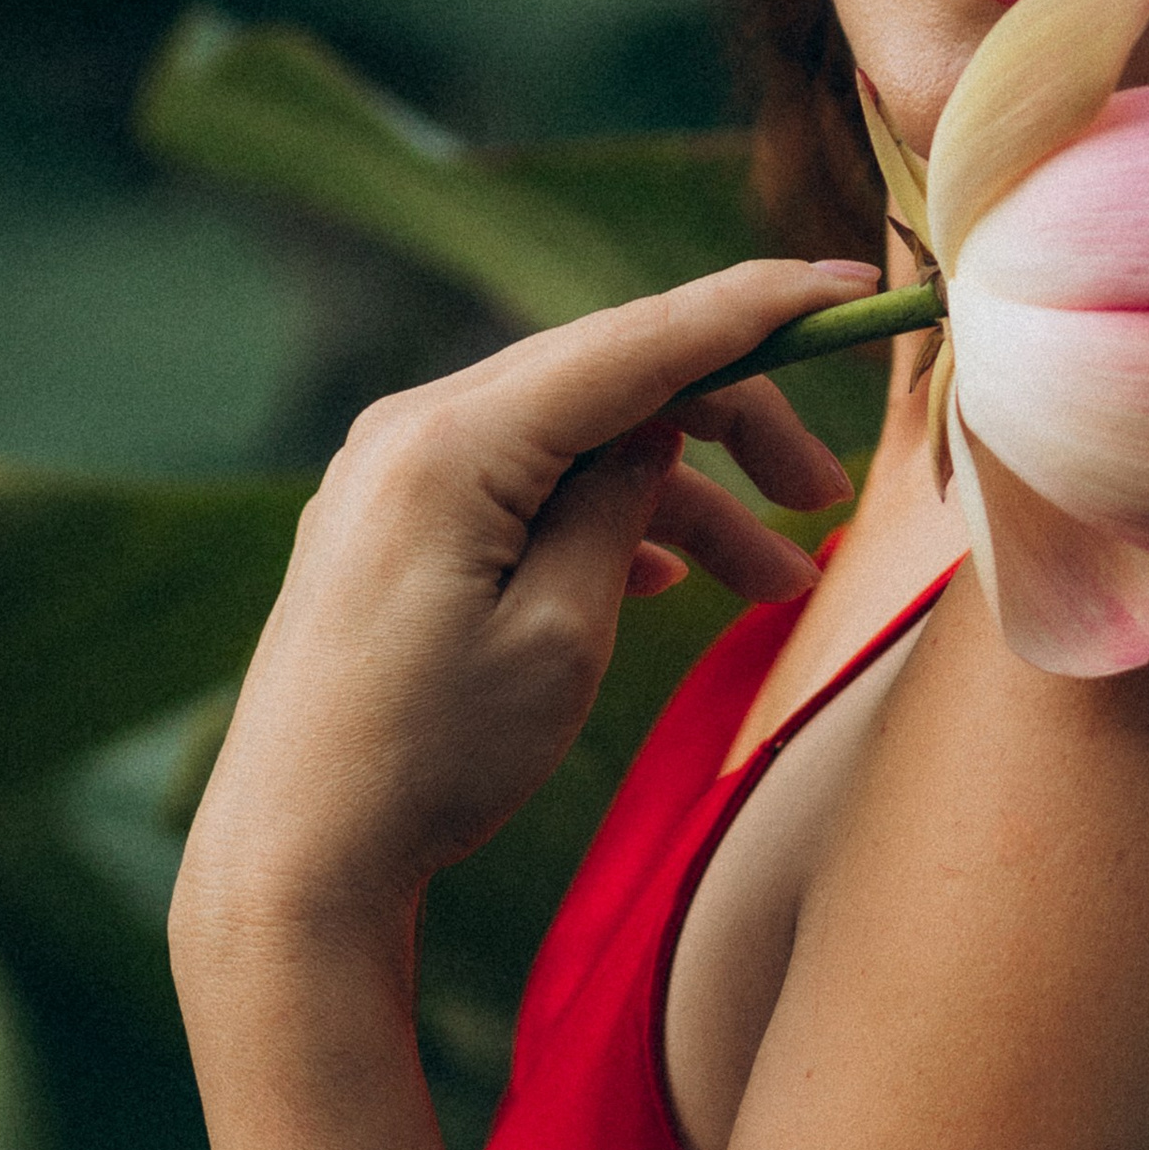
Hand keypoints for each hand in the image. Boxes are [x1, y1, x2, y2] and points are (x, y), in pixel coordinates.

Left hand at [174, 259, 873, 960]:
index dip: (756, 310)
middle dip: (732, 428)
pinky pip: (525, 484)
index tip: (851, 290)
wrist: (297, 859)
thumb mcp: (561, 635)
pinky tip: (669, 580)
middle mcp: (412, 429)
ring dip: (683, 500)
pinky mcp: (393, 523)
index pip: (637, 342)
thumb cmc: (429, 759)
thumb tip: (658, 431)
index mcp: (452, 444)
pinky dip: (606, 519)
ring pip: (576, 440)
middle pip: (612, 380)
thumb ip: (619, 508)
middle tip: (826, 497)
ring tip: (780, 586)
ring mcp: (394, 473)